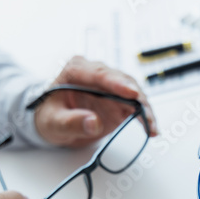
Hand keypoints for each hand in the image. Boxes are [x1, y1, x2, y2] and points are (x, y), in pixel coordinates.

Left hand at [35, 56, 157, 146]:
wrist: (53, 121)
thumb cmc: (49, 115)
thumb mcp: (52, 122)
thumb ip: (71, 122)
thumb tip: (92, 123)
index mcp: (76, 70)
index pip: (99, 73)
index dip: (117, 83)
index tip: (131, 93)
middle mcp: (97, 74)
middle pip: (122, 81)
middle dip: (137, 99)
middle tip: (146, 115)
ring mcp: (110, 87)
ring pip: (134, 93)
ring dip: (144, 110)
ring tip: (151, 127)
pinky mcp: (119, 100)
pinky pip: (136, 106)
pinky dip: (144, 117)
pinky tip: (151, 128)